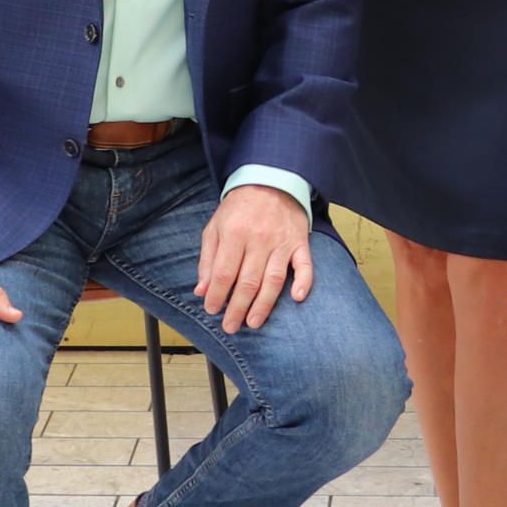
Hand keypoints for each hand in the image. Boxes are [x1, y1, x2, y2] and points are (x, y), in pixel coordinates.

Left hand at [195, 185, 311, 333]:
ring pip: (273, 279)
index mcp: (234, 233)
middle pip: (247, 281)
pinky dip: (304, 282)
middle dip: (237, 308)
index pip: (223, 273)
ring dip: (264, 304)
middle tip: (230, 327)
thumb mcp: (215, 226)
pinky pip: (305, 264)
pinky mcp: (300, 241)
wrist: (271, 179)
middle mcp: (258, 238)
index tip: (212, 310)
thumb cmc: (240, 207)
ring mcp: (281, 241)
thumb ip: (207, 259)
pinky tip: (297, 298)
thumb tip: (202, 291)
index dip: (216, 296)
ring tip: (253, 322)